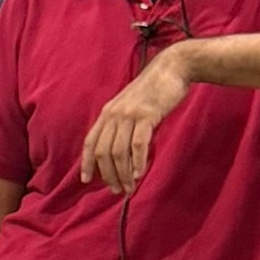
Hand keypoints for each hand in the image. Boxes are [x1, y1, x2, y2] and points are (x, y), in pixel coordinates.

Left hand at [82, 46, 193, 197]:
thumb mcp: (131, 107)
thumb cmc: (154, 90)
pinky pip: (138, 144)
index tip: (86, 180)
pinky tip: (139, 173)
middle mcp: (113, 114)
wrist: (172, 68)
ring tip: (129, 187)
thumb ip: (123, 125)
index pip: (90, 142)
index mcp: (107, 112)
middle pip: (103, 151)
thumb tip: (121, 151)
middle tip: (116, 190)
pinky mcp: (147, 115)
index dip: (86, 162)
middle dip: (107, 174)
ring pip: (119, 151)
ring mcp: (129, 114)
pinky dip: (137, 162)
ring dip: (123, 173)